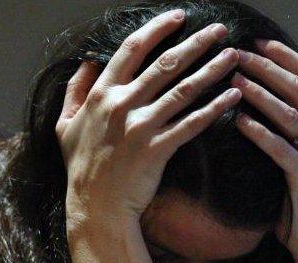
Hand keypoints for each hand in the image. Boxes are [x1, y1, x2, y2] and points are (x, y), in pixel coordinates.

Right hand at [56, 10, 241, 230]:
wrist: (95, 208)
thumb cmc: (81, 168)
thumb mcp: (64, 126)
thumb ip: (74, 91)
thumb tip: (85, 63)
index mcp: (101, 94)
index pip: (132, 49)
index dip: (157, 28)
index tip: (178, 16)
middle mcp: (121, 105)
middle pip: (165, 63)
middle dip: (196, 42)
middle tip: (219, 29)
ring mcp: (141, 127)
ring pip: (183, 89)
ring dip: (212, 69)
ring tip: (233, 55)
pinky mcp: (158, 149)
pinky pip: (192, 124)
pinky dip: (214, 109)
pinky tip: (233, 97)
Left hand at [230, 39, 297, 262]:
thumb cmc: (293, 196)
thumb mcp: (290, 153)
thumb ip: (280, 127)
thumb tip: (248, 100)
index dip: (283, 56)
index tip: (256, 41)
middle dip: (266, 67)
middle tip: (237, 55)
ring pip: (290, 113)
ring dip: (260, 94)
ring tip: (234, 80)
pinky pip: (281, 148)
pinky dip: (259, 132)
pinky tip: (238, 121)